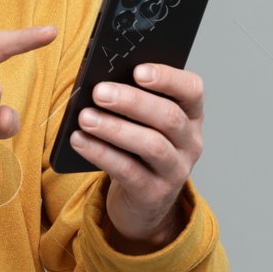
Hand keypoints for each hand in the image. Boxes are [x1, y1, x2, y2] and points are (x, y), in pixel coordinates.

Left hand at [70, 63, 204, 251]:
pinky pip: (127, 171)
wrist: (142, 201)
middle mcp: (190, 142)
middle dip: (132, 101)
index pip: (192, 89)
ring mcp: (176, 171)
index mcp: (191, 115)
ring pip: (151, 145)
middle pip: (169, 117)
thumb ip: (133, 101)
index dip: (167, 78)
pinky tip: (80, 140)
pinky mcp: (154, 193)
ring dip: (114, 128)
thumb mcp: (143, 123)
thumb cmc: (139, 150)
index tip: (138, 70)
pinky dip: (101, 153)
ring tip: (85, 117)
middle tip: (99, 91)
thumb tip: (103, 82)